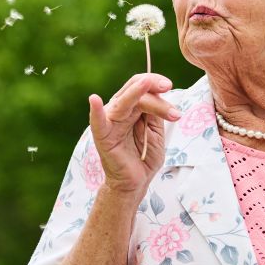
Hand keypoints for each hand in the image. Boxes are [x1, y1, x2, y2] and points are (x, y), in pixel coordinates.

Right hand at [88, 73, 179, 195]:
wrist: (135, 182)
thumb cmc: (145, 156)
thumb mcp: (155, 131)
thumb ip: (155, 112)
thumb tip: (158, 93)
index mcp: (131, 107)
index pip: (142, 86)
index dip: (155, 81)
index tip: (169, 85)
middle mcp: (118, 110)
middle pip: (135, 91)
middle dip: (152, 86)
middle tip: (168, 86)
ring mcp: (109, 121)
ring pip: (124, 102)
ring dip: (138, 93)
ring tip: (148, 84)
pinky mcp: (102, 136)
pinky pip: (98, 122)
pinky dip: (96, 111)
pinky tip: (95, 100)